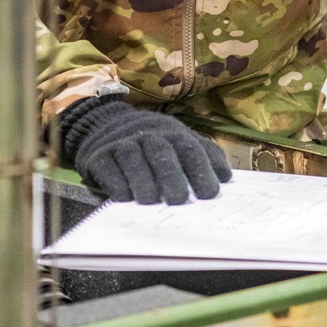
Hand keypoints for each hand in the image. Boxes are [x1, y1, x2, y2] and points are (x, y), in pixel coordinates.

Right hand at [59, 96, 231, 204]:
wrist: (105, 125)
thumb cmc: (154, 142)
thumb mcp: (180, 141)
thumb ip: (204, 156)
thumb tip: (227, 177)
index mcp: (173, 133)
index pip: (190, 149)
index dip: (201, 169)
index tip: (210, 193)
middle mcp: (148, 135)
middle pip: (161, 151)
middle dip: (171, 175)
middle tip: (179, 200)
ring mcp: (122, 143)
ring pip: (133, 158)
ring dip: (142, 180)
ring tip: (150, 202)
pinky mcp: (99, 155)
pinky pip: (107, 166)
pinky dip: (116, 182)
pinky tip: (124, 197)